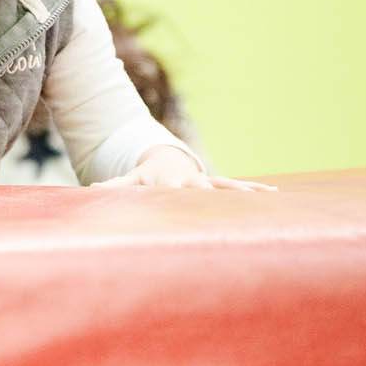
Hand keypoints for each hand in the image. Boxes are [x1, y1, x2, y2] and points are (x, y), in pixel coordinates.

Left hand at [95, 145, 276, 192]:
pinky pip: (236, 188)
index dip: (179, 197)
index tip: (184, 202)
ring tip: (266, 196)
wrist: (166, 159)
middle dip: (215, 197)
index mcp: (170, 184)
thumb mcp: (131, 180)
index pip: (175, 192)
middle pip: (205, 190)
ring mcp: (206, 183)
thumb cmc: (147, 177)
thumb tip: (91, 190)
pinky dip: (254, 190)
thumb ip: (114, 187)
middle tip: (230, 207)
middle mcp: (191, 183)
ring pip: (226, 187)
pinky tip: (274, 194)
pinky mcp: (217, 185)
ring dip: (243, 193)